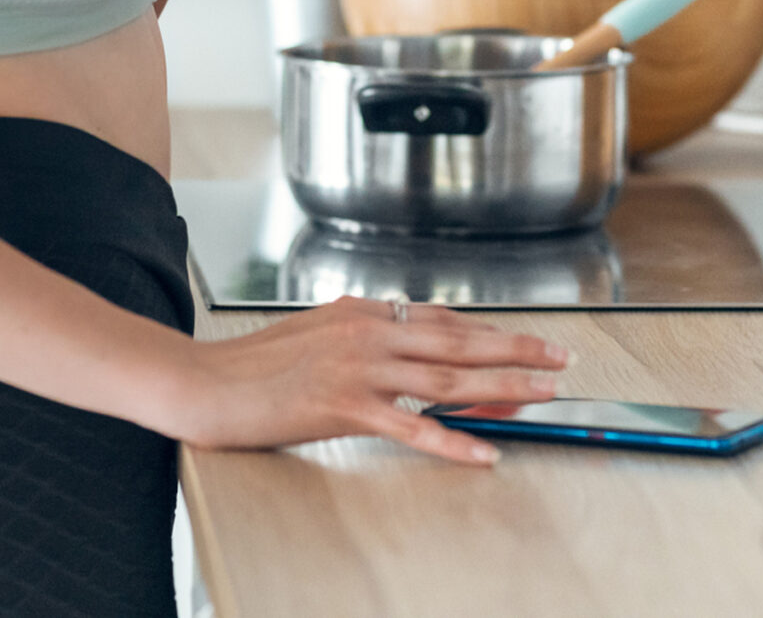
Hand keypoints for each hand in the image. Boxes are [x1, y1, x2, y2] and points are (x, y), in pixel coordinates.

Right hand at [149, 295, 568, 465]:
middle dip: (516, 348)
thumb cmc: (252, 366)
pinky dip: (452, 439)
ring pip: (447, 374)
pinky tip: (482, 450)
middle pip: (458, 339)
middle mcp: (366, 331)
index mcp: (361, 312)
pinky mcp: (342, 405)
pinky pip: (411, 425)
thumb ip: (362, 336)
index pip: (441, 319)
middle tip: (559, 358)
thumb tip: (404, 342)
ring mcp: (357, 367)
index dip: (491, 332)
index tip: (529, 341)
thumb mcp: (316, 334)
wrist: (203, 382)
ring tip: (542, 394)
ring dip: (502, 385)